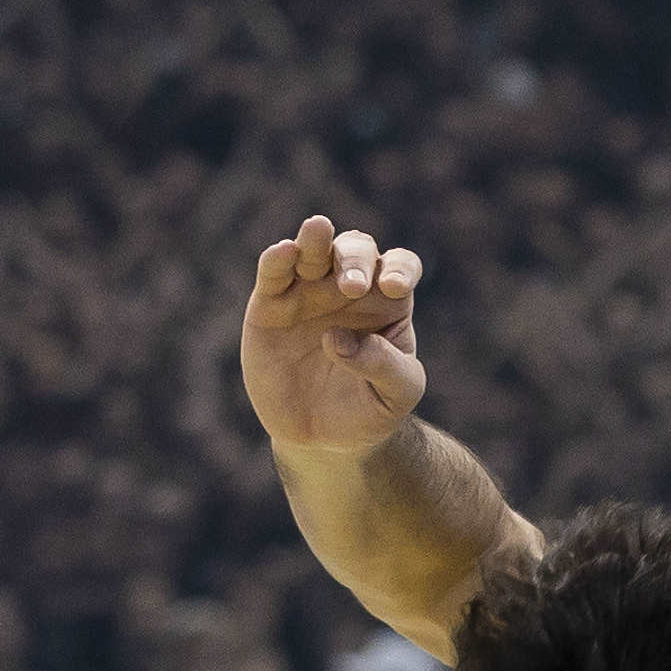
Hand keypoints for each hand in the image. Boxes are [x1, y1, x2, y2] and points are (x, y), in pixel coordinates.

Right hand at [241, 215, 426, 456]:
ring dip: (316, 241)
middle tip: (352, 287)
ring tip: (318, 231)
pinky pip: (273, 273)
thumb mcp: (395, 395)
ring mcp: (308, 292)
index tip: (394, 288)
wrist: (325, 440)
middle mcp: (348, 288)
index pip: (400, 266)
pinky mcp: (271, 305)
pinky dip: (277, 259)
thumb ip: (385, 366)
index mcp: (387, 302)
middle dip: (355, 260)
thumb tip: (340, 340)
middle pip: (356, 250)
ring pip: (312, 250)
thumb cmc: (370, 410)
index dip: (399, 268)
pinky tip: (284, 252)